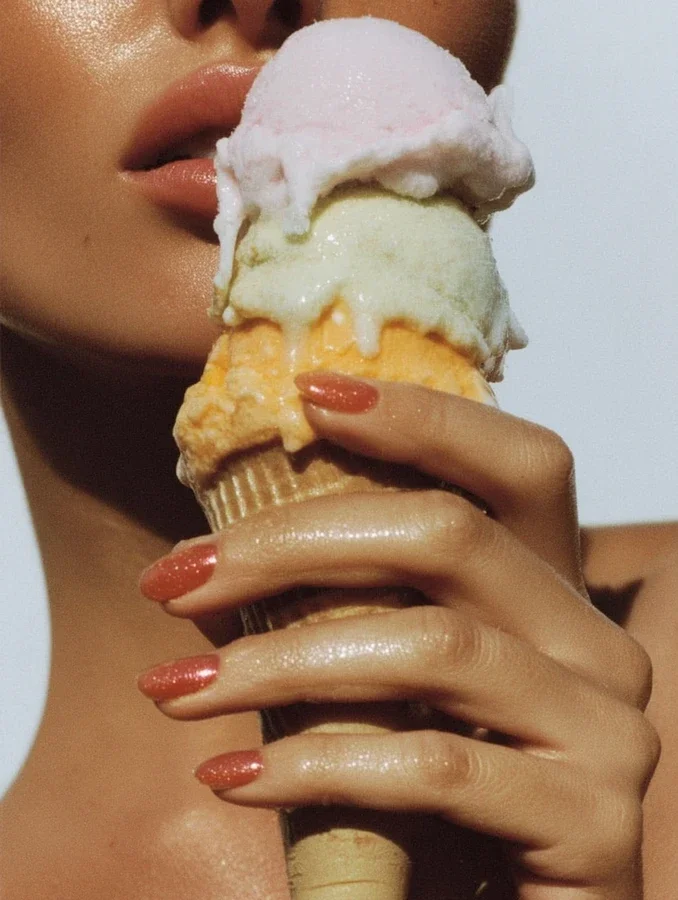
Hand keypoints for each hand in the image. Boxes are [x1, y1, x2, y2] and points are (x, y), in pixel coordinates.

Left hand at [139, 375, 658, 899]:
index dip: (425, 416)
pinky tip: (232, 774)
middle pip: (448, 536)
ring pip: (431, 648)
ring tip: (178, 688)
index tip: (310, 395)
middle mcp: (597, 643)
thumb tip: (220, 547)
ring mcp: (609, 729)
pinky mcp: (594, 822)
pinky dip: (315, 765)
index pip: (518, 463)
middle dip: (291, 544)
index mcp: (551, 593)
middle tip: (176, 578)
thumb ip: (349, 610)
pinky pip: (434, 768)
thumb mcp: (387, 684)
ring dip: (279, 663)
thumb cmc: (426, 802)